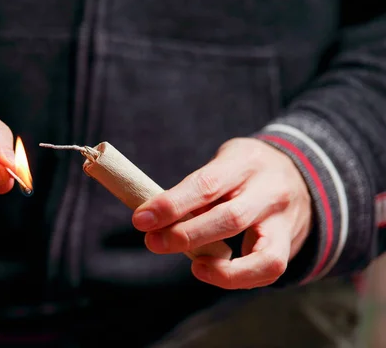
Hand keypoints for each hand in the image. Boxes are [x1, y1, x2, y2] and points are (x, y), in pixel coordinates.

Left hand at [132, 138, 311, 288]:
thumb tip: (157, 218)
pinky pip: (268, 270)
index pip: (206, 184)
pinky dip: (237, 278)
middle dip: (186, 235)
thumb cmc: (244, 170)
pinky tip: (209, 272)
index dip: (172, 204)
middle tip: (153, 241)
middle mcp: (270, 190)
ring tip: (193, 267)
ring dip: (220, 268)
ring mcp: (284, 220)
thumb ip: (197, 188)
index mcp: (245, 162)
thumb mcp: (223, 162)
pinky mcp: (288, 244)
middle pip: (230, 218)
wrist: (298, 173)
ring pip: (261, 255)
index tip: (141, 219)